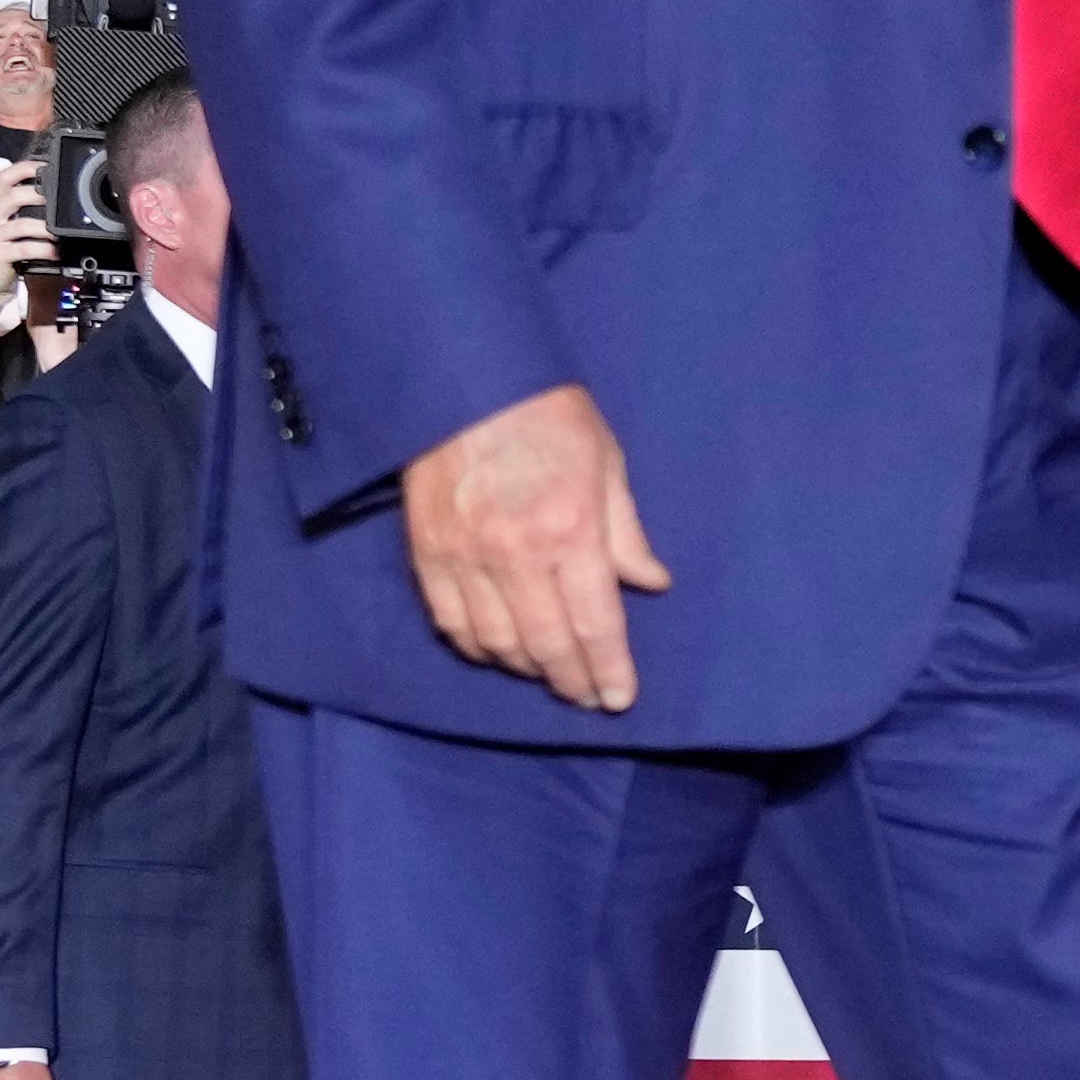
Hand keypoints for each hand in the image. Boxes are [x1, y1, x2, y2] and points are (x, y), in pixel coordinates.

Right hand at [0, 159, 55, 297]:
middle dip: (40, 195)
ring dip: (47, 229)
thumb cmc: (1, 253)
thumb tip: (49, 192)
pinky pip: (26, 247)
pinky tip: (54, 251)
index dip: (25, 169)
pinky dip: (45, 249)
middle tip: (58, 201)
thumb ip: (18, 210)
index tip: (45, 166)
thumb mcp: (5, 227)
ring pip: (23, 224)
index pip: (4, 178)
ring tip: (59, 234)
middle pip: (14, 196)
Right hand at [398, 383, 674, 713]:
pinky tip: (497, 652)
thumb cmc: (550, 415)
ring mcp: (466, 557)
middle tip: (587, 696)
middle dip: (571, 680)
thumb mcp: (607, 463)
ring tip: (549, 672)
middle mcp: (516, 554)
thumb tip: (652, 582)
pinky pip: (451, 623)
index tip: (619, 699)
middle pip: (546, 645)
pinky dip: (477, 648)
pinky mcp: (427, 554)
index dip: (609, 668)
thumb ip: (627, 532)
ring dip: (526, 668)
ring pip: (497, 644)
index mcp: (571, 528)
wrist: (466, 380)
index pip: (595, 622)